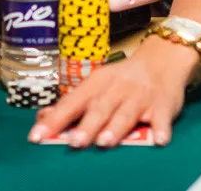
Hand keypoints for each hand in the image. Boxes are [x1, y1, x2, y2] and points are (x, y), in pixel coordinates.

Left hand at [27, 36, 195, 147]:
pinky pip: (162, 118)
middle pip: (100, 107)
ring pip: (126, 113)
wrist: (163, 58)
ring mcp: (140, 96)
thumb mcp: (97, 85)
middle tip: (74, 142)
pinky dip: (160, 128)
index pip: (72, 102)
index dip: (55, 119)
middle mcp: (117, 88)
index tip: (37, 136)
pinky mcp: (163, 105)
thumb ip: (74, 103)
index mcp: (97, 83)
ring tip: (104, 142)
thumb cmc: (124, 79)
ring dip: (115, 128)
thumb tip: (43, 118)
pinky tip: (158, 140)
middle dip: (87, 125)